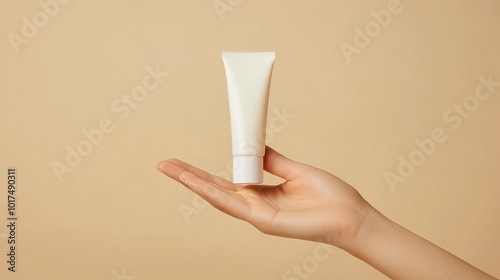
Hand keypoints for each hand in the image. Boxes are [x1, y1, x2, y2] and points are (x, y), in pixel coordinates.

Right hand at [157, 146, 369, 247]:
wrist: (349, 214)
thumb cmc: (328, 195)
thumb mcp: (295, 170)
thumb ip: (274, 160)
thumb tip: (258, 146)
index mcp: (260, 193)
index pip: (224, 181)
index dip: (203, 172)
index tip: (185, 162)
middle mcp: (254, 204)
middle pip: (214, 189)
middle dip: (187, 177)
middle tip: (163, 164)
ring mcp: (256, 214)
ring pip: (217, 197)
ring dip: (192, 183)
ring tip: (169, 169)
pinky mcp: (264, 220)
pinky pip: (234, 204)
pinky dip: (213, 193)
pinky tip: (195, 183)